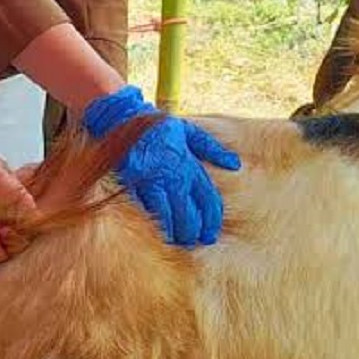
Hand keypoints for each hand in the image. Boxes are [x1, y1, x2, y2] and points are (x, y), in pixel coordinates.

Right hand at [83, 85, 240, 246]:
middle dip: (193, 231)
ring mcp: (153, 180)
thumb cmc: (157, 126)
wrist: (123, 118)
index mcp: (189, 163)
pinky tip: (158, 231)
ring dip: (174, 231)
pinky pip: (146, 209)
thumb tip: (235, 164)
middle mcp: (174, 175)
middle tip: (194, 240)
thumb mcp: (190, 131)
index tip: (211, 234)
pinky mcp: (133, 183)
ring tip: (178, 240)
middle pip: (189, 212)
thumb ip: (212, 148)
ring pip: (168, 215)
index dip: (211, 220)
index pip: (207, 199)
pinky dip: (154, 222)